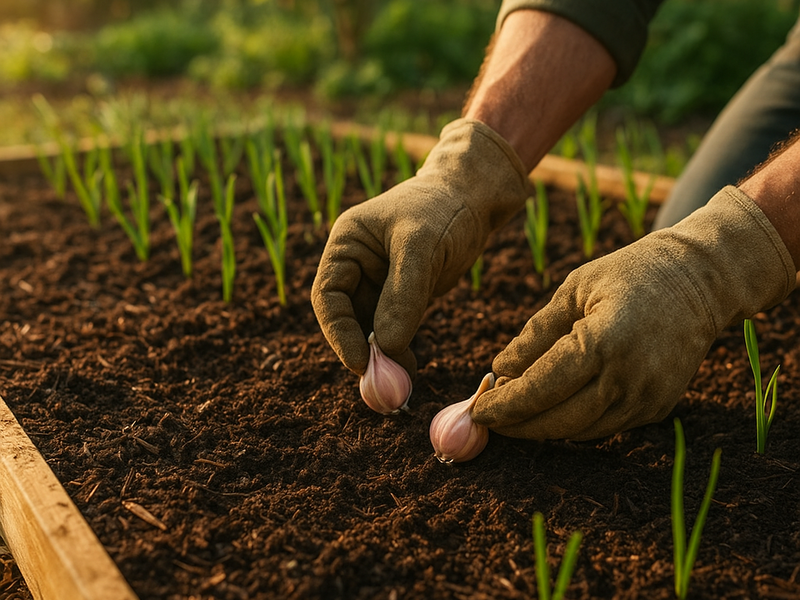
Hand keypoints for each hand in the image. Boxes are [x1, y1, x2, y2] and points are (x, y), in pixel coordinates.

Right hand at [311, 119, 530, 375]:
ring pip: (369, 329)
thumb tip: (385, 347)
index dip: (339, 333)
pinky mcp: (401, 298)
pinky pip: (392, 330)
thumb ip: (402, 295)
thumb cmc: (444, 208)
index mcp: (346, 244)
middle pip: (346, 318)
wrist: (475, 197)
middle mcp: (355, 265)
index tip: (359, 363)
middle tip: (381, 383)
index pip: (328, 296)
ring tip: (400, 378)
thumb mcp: (421, 245)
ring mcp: (378, 283)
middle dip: (361, 350)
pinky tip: (410, 364)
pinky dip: (398, 349)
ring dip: (381, 355)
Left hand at [472, 186, 795, 440]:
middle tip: (489, 418)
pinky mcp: (658, 408)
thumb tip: (500, 371)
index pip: (541, 387)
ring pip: (580, 432)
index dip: (506, 404)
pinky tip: (552, 408)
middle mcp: (628, 377)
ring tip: (515, 412)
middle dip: (518, 425)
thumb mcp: (574, 289)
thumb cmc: (628, 274)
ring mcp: (647, 398)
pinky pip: (605, 428)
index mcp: (603, 340)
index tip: (478, 411)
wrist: (700, 280)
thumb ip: (536, 333)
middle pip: (558, 420)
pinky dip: (572, 424)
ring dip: (542, 428)